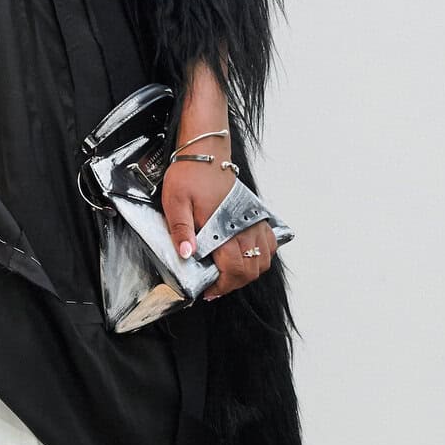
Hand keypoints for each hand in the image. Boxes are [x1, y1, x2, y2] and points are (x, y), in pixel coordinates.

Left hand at [160, 155, 275, 301]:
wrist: (205, 153)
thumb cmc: (189, 176)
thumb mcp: (175, 202)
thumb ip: (181, 230)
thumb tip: (187, 255)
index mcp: (223, 227)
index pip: (233, 268)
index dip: (222, 286)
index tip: (209, 291)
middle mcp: (244, 226)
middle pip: (250, 269)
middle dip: (234, 283)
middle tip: (216, 287)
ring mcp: (253, 220)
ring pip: (264, 259)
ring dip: (249, 272)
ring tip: (229, 275)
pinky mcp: (256, 215)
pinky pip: (269, 242)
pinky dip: (262, 255)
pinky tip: (246, 257)